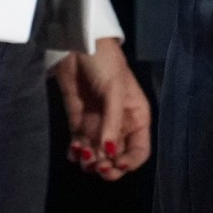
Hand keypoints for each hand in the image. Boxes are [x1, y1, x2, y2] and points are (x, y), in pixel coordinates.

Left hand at [53, 37, 150, 179]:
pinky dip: (75, 153)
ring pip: (96, 154)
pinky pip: (79, 145)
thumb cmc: (106, 63)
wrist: (78, 45)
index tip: (115, 165)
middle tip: (95, 166)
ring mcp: (98, 123)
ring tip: (81, 153)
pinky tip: (72, 151)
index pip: (139, 150)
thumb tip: (109, 154)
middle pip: (117, 157)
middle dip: (107, 166)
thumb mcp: (114, 91)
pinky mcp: (78, 121)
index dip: (129, 162)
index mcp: (136, 117)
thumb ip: (112, 123)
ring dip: (89, 161)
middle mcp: (119, 124)